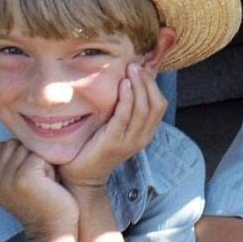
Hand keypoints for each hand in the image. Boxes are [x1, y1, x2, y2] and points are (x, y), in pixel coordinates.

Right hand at [0, 139, 77, 240]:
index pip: (0, 145)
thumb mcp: (18, 178)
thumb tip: (17, 122)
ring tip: (44, 181)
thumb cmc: (43, 198)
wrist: (53, 229)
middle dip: (32, 155)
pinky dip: (49, 166)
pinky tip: (49, 184)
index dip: (19, 153)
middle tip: (39, 179)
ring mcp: (7, 179)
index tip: (29, 175)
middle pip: (15, 142)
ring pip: (28, 146)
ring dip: (41, 160)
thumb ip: (11, 158)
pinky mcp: (23, 178)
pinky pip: (39, 154)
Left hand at [58, 63, 165, 191]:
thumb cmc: (97, 145)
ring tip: (130, 70)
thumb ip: (125, 107)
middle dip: (147, 81)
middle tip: (134, 65)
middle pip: (155, 104)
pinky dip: (127, 98)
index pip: (160, 105)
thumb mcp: (117, 125)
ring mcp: (129, 142)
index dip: (153, 84)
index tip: (141, 67)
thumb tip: (128, 78)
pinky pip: (125, 116)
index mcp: (145, 133)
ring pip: (143, 109)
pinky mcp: (114, 142)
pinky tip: (123, 85)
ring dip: (138, 86)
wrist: (83, 176)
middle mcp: (142, 138)